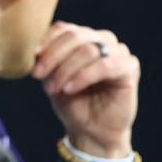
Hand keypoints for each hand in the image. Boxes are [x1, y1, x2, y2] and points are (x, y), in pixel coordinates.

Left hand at [32, 21, 138, 157]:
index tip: (32, 57)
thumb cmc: (73, 104)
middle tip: (39, 76)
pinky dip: (84, 76)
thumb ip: (47, 60)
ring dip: (67, 69)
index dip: (46, 41)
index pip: (64, 29)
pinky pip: (105, 65)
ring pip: (89, 50)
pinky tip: (70, 89)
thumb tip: (33, 47)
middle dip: (54, 56)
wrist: (92, 132)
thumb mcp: (52, 78)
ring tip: (54, 88)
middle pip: (76, 36)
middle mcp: (103, 40)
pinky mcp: (130, 68)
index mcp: (84, 38)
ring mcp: (119, 52)